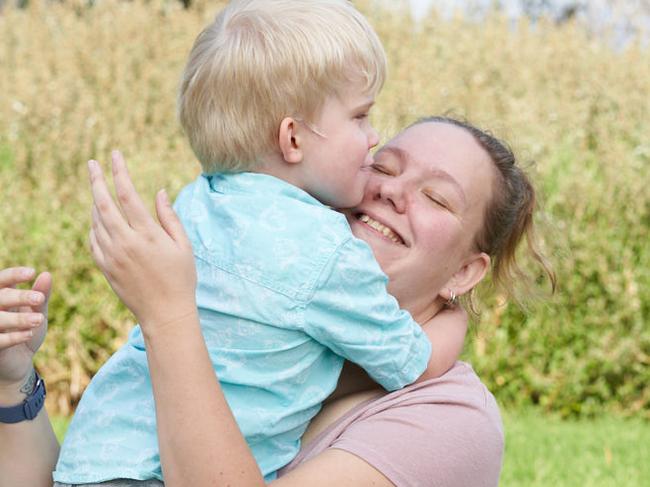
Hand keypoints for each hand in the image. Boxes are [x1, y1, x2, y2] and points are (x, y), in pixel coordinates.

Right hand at [0, 267, 50, 392]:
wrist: (20, 363)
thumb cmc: (26, 331)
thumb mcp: (38, 313)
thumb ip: (41, 297)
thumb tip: (47, 275)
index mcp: (1, 297)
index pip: (1, 280)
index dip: (13, 275)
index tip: (31, 272)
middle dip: (19, 297)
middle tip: (39, 299)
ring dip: (17, 318)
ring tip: (38, 319)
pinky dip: (13, 337)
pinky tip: (29, 334)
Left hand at [88, 151, 196, 334]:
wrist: (164, 312)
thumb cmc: (180, 278)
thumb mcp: (183, 245)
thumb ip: (169, 217)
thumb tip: (158, 192)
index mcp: (147, 235)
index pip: (128, 195)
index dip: (119, 172)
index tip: (115, 155)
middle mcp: (125, 243)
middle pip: (103, 203)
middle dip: (96, 180)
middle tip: (92, 163)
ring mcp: (112, 256)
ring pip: (95, 220)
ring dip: (95, 201)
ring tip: (98, 188)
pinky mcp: (104, 267)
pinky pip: (93, 238)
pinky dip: (93, 223)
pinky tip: (98, 217)